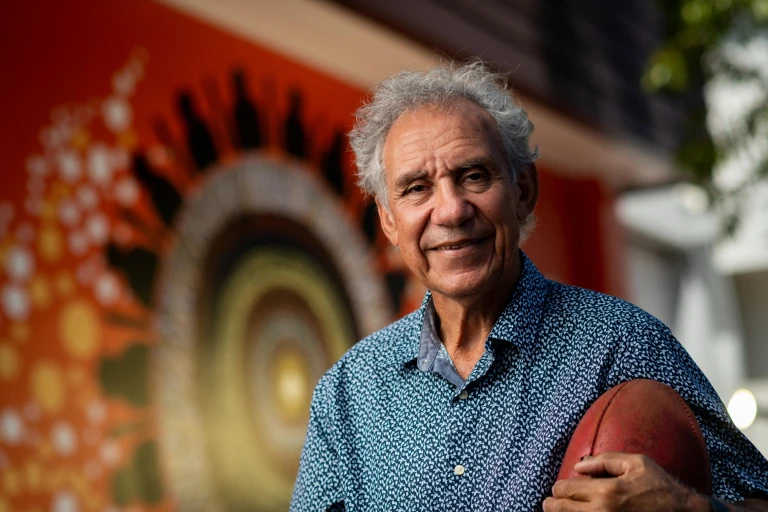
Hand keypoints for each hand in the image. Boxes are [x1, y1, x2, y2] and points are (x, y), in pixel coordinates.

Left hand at [542, 452, 710, 510]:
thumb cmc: (660, 487)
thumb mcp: (636, 463)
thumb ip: (604, 460)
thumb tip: (579, 466)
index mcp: (606, 491)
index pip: (565, 490)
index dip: (558, 488)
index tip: (559, 488)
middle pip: (561, 509)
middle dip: (553, 504)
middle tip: (550, 503)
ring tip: (562, 511)